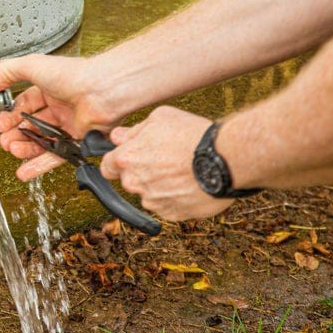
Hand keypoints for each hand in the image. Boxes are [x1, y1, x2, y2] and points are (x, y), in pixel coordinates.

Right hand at [0, 54, 116, 179]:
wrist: (101, 91)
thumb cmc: (73, 75)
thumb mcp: (32, 65)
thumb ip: (7, 72)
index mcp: (49, 89)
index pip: (24, 105)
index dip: (10, 116)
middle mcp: (60, 107)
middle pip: (31, 126)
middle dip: (14, 134)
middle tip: (4, 141)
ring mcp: (69, 126)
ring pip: (41, 142)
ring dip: (24, 149)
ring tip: (12, 151)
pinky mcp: (78, 142)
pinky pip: (56, 157)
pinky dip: (39, 166)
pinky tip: (25, 172)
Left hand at [100, 106, 232, 220]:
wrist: (226, 160)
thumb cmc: (193, 136)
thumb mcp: (160, 118)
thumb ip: (134, 130)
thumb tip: (118, 136)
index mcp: (127, 159)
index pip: (107, 166)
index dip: (116, 161)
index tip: (125, 159)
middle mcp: (135, 183)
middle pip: (130, 180)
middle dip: (142, 171)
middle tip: (165, 159)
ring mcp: (153, 201)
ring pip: (149, 194)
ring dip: (160, 185)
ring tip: (183, 170)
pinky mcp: (172, 214)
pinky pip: (168, 206)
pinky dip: (176, 197)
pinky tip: (190, 183)